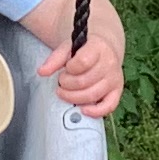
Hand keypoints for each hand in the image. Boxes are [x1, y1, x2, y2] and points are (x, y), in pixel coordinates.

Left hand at [37, 0, 124, 120]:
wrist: (104, 49)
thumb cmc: (84, 49)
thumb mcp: (68, 47)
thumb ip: (55, 59)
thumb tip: (41, 72)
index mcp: (98, 47)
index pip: (82, 62)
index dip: (69, 69)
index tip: (66, 68)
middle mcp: (109, 63)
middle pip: (84, 81)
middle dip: (67, 84)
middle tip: (62, 81)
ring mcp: (114, 78)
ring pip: (92, 95)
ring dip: (73, 97)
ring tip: (66, 92)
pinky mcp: (117, 91)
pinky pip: (109, 106)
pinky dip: (95, 112)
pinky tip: (83, 110)